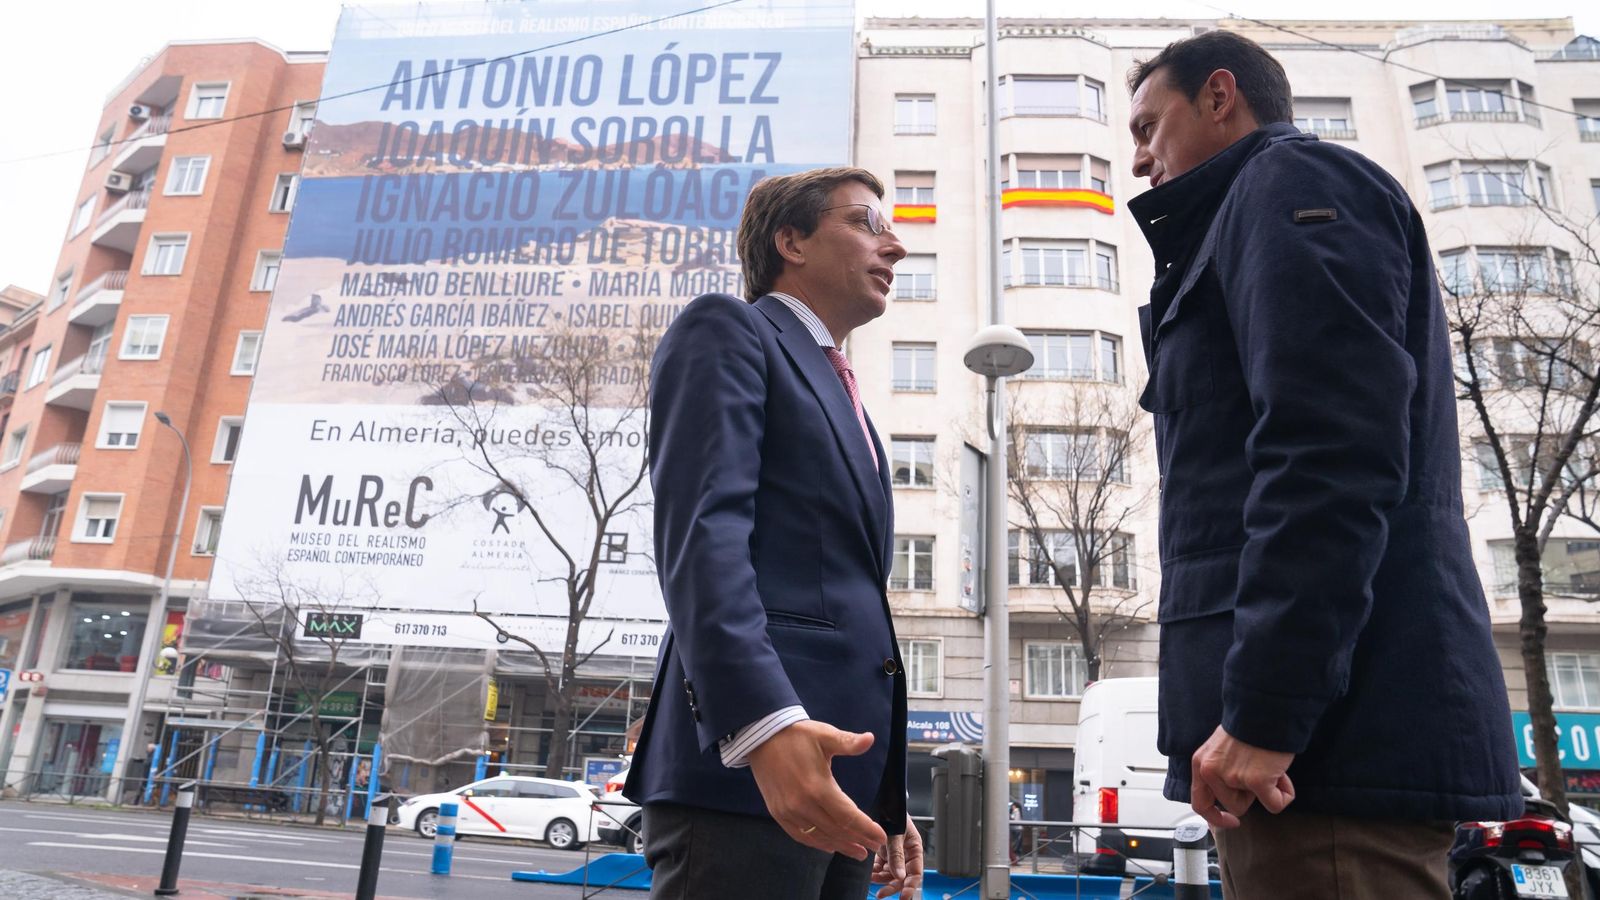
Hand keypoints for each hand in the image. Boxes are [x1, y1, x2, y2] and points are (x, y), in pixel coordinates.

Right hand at [748, 720, 886, 858]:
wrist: (762, 737)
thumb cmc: (797, 735)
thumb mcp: (824, 735)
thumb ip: (848, 742)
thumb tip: (870, 739)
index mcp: (818, 787)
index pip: (848, 816)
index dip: (866, 829)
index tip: (881, 837)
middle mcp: (802, 804)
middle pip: (836, 830)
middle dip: (858, 840)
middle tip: (874, 848)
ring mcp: (788, 811)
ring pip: (819, 836)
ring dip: (840, 846)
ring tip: (857, 851)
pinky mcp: (778, 813)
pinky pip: (800, 835)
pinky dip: (816, 843)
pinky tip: (829, 847)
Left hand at [870, 814, 923, 898]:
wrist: (883, 801)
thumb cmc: (894, 812)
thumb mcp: (896, 833)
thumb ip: (897, 855)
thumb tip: (899, 876)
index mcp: (915, 849)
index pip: (916, 874)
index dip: (910, 887)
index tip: (904, 897)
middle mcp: (906, 854)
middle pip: (902, 877)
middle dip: (892, 887)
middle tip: (881, 894)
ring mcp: (894, 854)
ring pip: (890, 875)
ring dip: (881, 880)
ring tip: (872, 880)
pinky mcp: (883, 853)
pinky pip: (880, 868)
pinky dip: (874, 872)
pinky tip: (869, 873)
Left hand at [1190, 725, 1295, 829]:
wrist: (1266, 709)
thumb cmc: (1250, 726)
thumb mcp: (1221, 748)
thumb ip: (1221, 770)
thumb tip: (1234, 797)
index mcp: (1201, 763)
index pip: (1200, 803)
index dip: (1216, 817)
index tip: (1232, 821)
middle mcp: (1211, 771)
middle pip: (1233, 806)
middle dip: (1249, 794)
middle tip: (1259, 769)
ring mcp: (1232, 777)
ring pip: (1252, 805)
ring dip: (1265, 792)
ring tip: (1270, 767)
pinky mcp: (1255, 781)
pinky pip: (1275, 804)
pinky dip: (1284, 795)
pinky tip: (1283, 775)